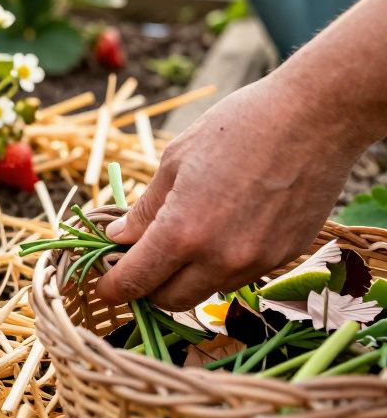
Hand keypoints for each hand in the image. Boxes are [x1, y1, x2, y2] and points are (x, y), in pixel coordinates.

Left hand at [96, 75, 360, 310]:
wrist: (315, 117)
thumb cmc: (238, 128)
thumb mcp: (174, 161)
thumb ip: (145, 210)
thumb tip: (118, 238)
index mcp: (182, 233)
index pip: (135, 282)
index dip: (112, 287)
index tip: (103, 283)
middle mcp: (219, 258)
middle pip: (169, 300)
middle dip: (147, 287)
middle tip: (139, 262)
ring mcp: (257, 262)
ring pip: (207, 291)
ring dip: (186, 278)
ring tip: (184, 240)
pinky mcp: (285, 257)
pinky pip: (241, 275)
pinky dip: (221, 265)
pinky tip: (223, 230)